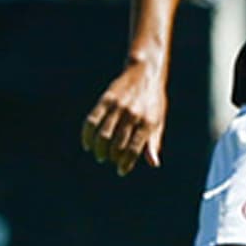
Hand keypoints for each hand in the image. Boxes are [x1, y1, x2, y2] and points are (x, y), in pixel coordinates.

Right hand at [81, 61, 166, 176]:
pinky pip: (92, 121)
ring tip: (100, 156)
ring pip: (104, 135)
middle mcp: (133, 115)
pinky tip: (87, 144)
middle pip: (118, 144)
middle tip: (111, 161)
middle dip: (113, 157)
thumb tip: (153, 164)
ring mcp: (119, 107)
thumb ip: (153, 142)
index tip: (121, 171)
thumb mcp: (158, 121)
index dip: (126, 163)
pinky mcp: (106, 99)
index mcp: (148, 122)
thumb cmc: (153, 102)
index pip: (135, 149)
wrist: (145, 73)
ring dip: (100, 150)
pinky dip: (87, 135)